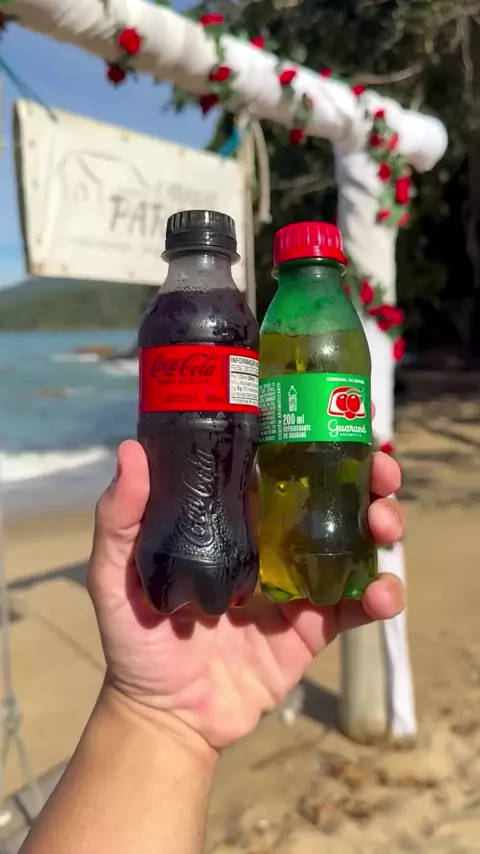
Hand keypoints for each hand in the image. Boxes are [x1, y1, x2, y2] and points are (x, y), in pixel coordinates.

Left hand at [88, 440, 403, 751]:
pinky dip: (381, 596)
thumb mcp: (114, 575)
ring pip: (356, 545)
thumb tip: (130, 451)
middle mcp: (273, 545)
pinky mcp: (314, 629)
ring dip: (384, 527)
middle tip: (381, 474)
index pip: (284, 469)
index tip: (343, 425)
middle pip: (334, 500)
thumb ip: (120, 520)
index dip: (318, 443)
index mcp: (234, 521)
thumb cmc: (135, 639)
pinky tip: (381, 594)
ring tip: (385, 527)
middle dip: (368, 481)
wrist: (164, 716)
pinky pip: (356, 607)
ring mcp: (298, 586)